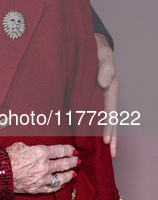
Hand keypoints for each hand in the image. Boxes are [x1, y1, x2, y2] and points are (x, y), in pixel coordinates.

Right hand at [6, 142, 77, 194]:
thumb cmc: (7, 157)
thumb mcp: (21, 145)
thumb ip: (34, 148)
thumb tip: (38, 151)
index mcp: (41, 152)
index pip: (61, 151)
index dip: (69, 150)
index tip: (73, 150)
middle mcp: (44, 166)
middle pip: (64, 164)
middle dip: (72, 162)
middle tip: (77, 161)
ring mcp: (42, 179)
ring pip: (61, 177)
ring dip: (68, 175)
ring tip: (72, 173)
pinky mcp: (37, 188)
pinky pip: (52, 188)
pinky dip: (58, 186)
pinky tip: (62, 184)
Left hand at [95, 33, 119, 158]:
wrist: (87, 44)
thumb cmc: (97, 49)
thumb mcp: (103, 55)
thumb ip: (105, 68)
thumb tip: (104, 83)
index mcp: (111, 89)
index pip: (110, 112)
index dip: (108, 127)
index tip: (106, 141)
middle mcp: (106, 96)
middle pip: (110, 121)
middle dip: (111, 138)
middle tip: (110, 155)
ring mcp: (97, 98)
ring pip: (101, 121)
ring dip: (103, 136)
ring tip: (102, 153)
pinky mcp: (87, 98)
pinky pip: (90, 115)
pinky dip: (90, 127)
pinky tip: (87, 138)